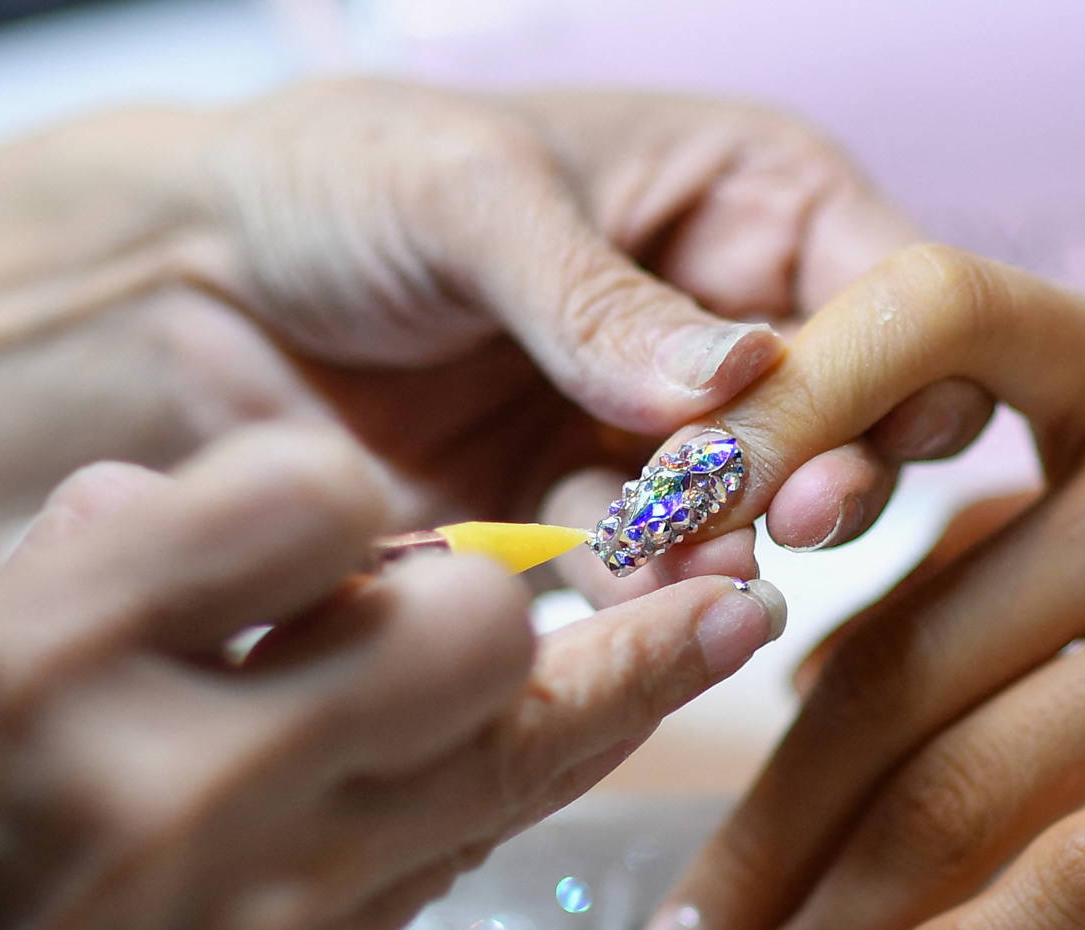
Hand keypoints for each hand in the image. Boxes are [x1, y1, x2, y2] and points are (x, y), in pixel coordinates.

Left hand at [0, 81, 949, 601]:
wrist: (186, 284)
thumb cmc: (335, 179)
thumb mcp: (469, 198)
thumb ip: (597, 296)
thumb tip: (739, 386)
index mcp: (742, 201)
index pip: (891, 286)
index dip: (898, 362)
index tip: (851, 428)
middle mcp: (720, 323)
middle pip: (850, 417)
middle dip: (827, 468)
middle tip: (785, 509)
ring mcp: (651, 432)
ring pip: (753, 512)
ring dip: (733, 545)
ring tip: (697, 562)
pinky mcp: (577, 521)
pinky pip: (646, 573)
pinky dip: (644, 592)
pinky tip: (629, 595)